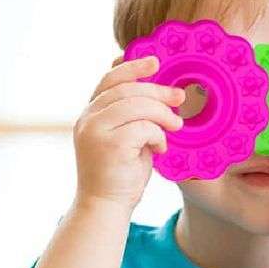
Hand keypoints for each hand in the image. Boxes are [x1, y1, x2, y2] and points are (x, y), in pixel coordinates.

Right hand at [73, 55, 184, 212]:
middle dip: (158, 90)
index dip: (133, 67)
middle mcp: (88, 118)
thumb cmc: (121, 174)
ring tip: (175, 126)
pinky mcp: (109, 144)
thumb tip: (162, 95)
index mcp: (91, 113)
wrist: (105, 205)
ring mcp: (95, 130)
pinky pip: (143, 127)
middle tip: (180, 97)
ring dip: (162, 114)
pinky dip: (158, 136)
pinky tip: (160, 148)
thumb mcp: (126, 139)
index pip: (110, 80)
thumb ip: (134, 117)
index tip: (155, 61)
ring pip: (137, 105)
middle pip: (127, 89)